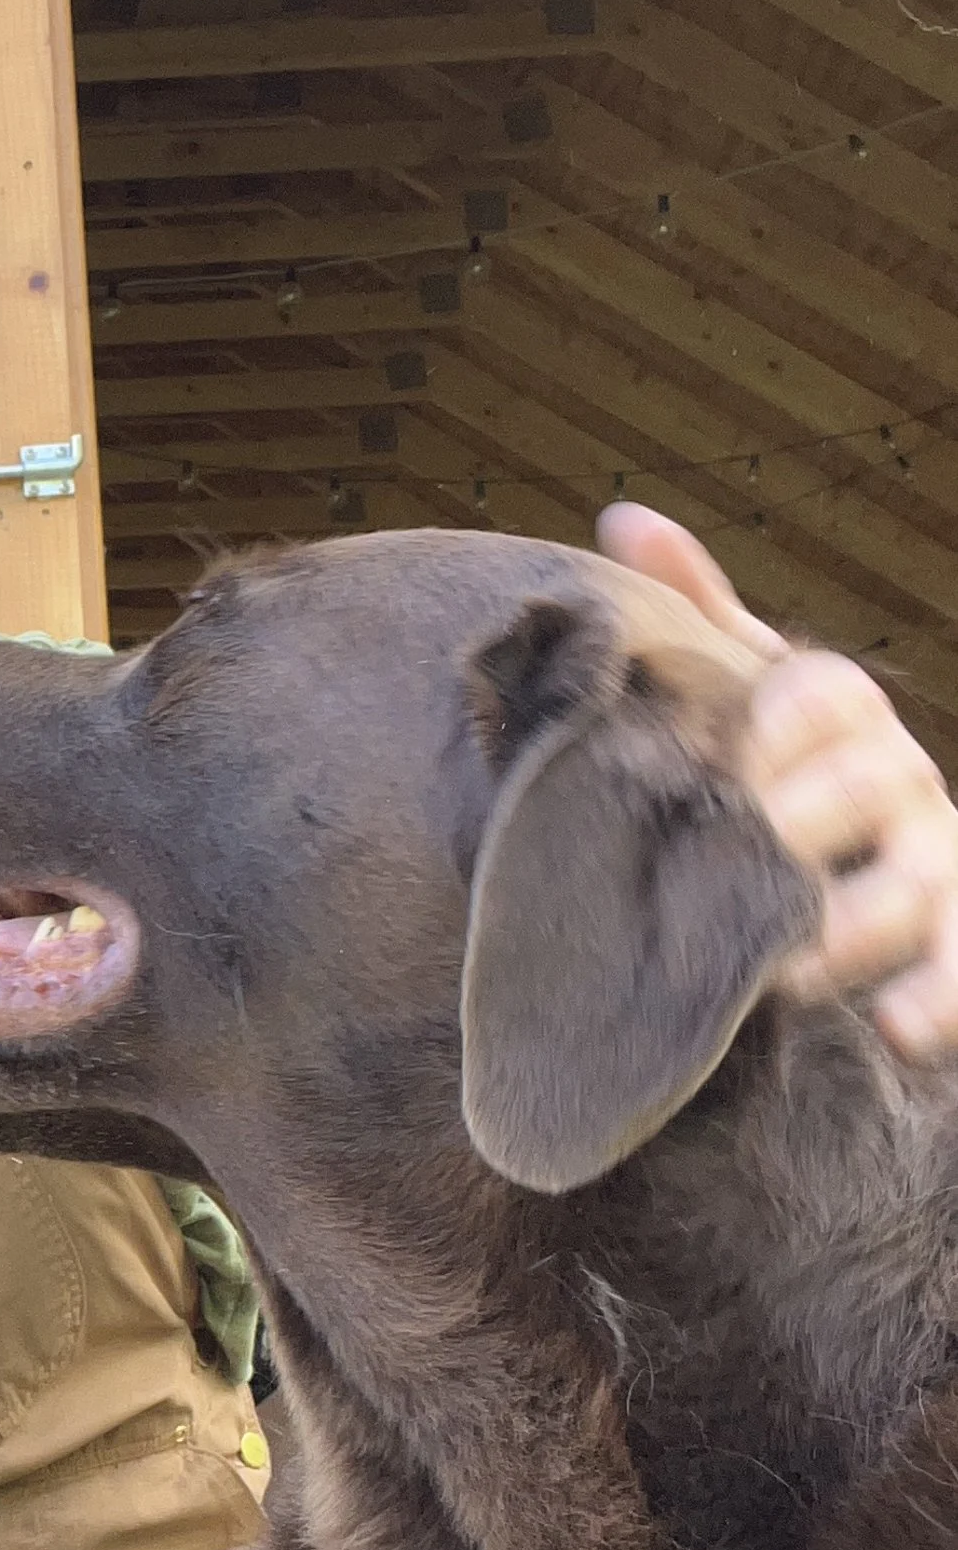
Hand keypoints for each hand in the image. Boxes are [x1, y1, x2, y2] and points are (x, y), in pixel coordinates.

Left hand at [598, 504, 957, 1058]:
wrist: (846, 874)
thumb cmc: (777, 776)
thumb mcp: (739, 695)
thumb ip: (695, 620)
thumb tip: (625, 518)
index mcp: (841, 714)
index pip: (820, 693)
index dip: (773, 723)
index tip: (728, 762)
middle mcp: (898, 781)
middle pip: (869, 786)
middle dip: (802, 829)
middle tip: (736, 869)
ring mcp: (933, 865)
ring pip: (913, 885)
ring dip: (852, 930)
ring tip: (786, 977)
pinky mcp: (954, 948)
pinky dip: (942, 998)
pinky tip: (905, 1031)